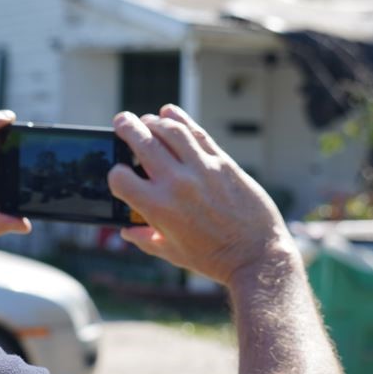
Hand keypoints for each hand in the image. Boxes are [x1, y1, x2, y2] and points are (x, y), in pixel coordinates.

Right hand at [107, 105, 296, 285]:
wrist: (256, 255)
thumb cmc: (213, 259)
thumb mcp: (172, 254)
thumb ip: (145, 239)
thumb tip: (127, 230)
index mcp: (158, 209)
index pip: (120, 177)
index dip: (115, 174)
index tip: (120, 173)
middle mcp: (177, 184)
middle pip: (142, 142)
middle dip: (127, 127)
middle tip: (121, 121)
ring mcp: (202, 170)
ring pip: (171, 130)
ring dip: (154, 120)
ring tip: (148, 120)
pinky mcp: (223, 163)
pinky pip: (198, 134)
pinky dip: (181, 120)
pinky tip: (171, 114)